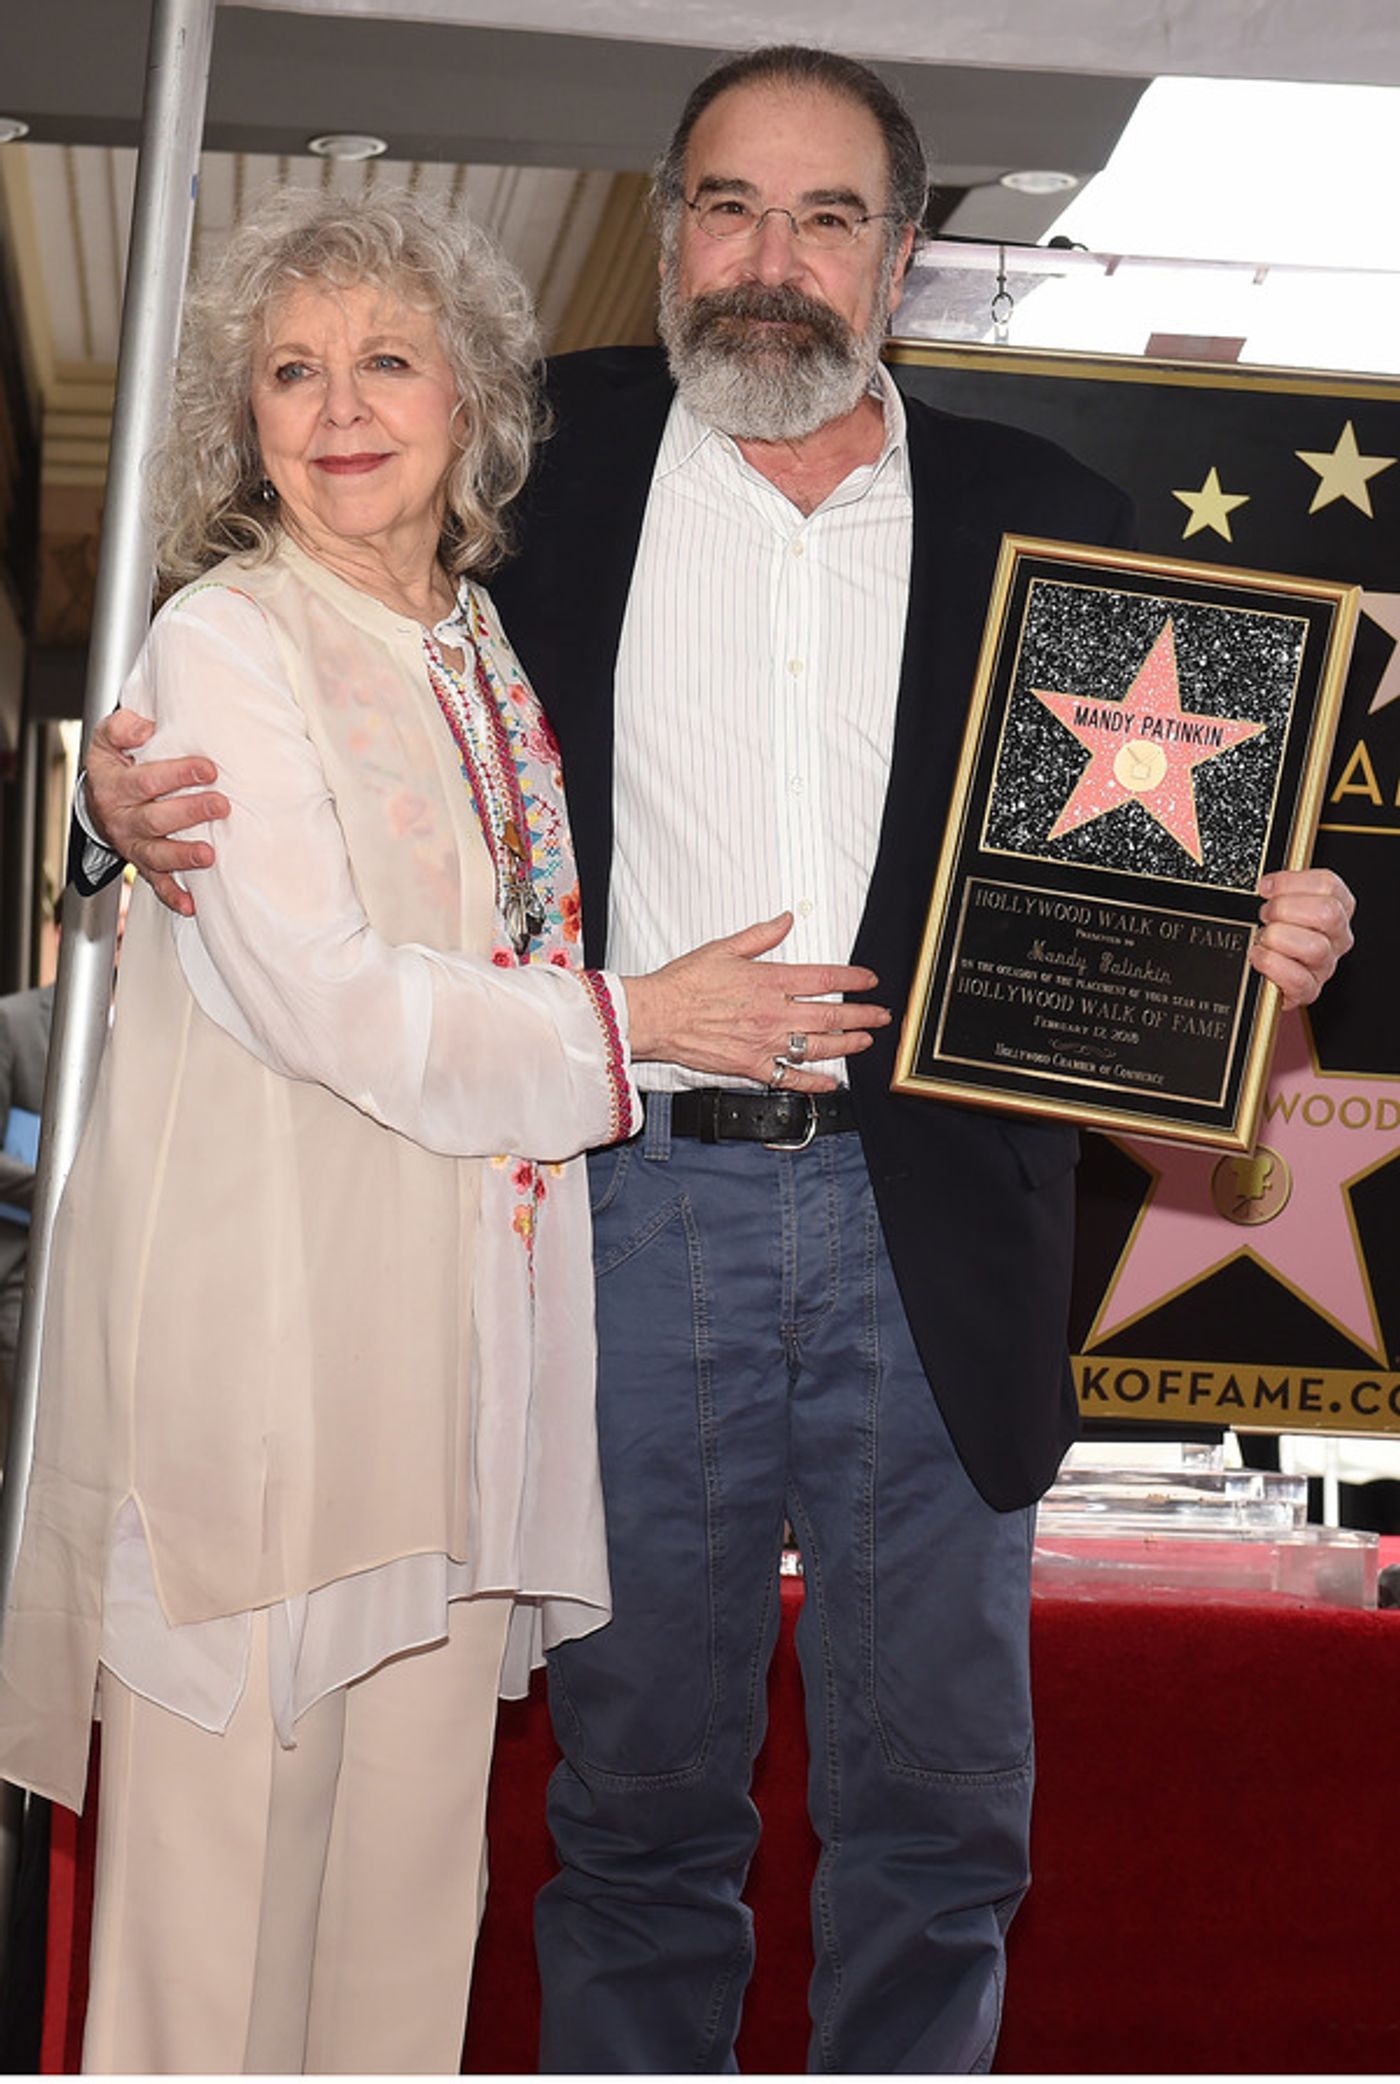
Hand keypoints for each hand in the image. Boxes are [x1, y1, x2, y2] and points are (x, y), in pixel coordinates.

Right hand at [85, 709, 229, 917]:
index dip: (177, 774)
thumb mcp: (108, 740)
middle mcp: (122, 818)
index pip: (146, 781)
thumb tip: (144, 728)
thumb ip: (122, 727)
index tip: (208, 768)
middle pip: (154, 819)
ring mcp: (133, 844)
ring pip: (156, 854)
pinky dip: (173, 896)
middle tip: (220, 804)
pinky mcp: (143, 864)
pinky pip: (156, 883)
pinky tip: (191, 904)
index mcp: (114, 786)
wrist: (98, 800)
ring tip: (208, 854)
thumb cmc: (114, 767)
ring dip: (183, 856)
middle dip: (189, 812)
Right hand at [622, 913, 889, 1091]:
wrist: (657, 1015)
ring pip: (818, 1046)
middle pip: (831, 1014)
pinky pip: (790, 1077)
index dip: (853, 978)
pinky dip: (814, 1082)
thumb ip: (761, 935)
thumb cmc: (685, 983)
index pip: (824, 977)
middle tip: (881, 1015)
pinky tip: (831, 1082)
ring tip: (865, 1042)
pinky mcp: (751, 1065)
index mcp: (769, 980)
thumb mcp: (724, 948)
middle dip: (863, 1015)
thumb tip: (786, 920)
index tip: (869, 980)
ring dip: (848, 1045)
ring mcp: (765, 1042)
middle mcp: (773, 1013)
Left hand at [1251, 868, 1354, 1009]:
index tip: (1266, 888)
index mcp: (1336, 908)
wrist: (1259, 977)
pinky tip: (1258, 956)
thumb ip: (1280, 890)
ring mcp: (1325, 966)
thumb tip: (1266, 884)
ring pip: (1315, 947)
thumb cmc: (1272, 936)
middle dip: (1285, 910)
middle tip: (1265, 915)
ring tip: (1262, 938)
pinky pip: (1298, 979)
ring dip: (1277, 938)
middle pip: (1327, 913)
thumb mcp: (1279, 904)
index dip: (1292, 882)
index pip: (1328, 885)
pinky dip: (1271, 964)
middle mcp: (1336, 938)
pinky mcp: (1309, 991)